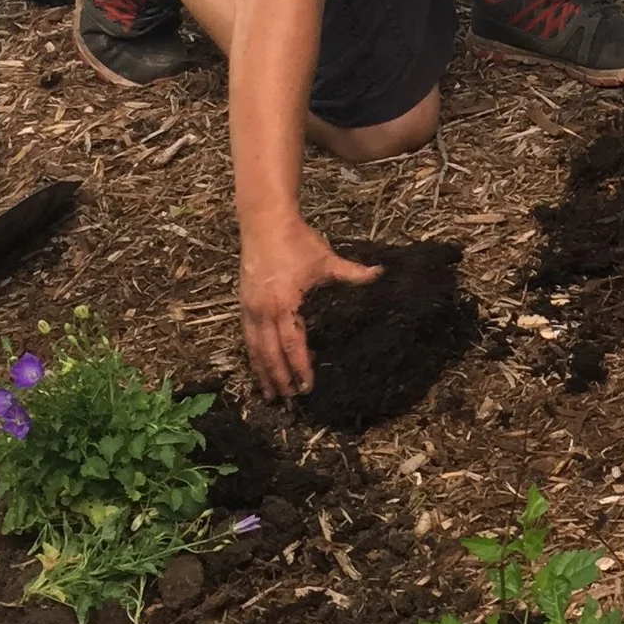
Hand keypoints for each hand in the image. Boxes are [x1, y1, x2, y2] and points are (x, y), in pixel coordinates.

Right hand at [239, 215, 378, 399]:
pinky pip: (247, 336)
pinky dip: (252, 354)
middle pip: (271, 354)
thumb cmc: (297, 240)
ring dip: (262, 372)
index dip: (300, 368)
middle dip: (280, 379)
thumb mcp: (327, 259)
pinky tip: (258, 365)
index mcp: (285, 304)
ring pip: (255, 349)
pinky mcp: (243, 303)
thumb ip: (353, 273)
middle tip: (290, 402)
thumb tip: (380, 274)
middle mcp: (264, 311)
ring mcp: (250, 308)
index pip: (293, 345)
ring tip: (270, 394)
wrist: (264, 221)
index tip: (307, 387)